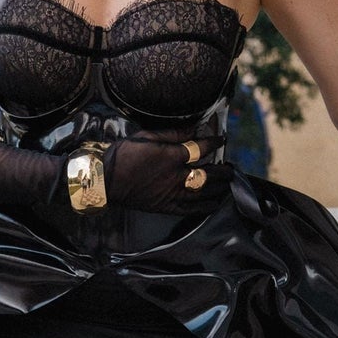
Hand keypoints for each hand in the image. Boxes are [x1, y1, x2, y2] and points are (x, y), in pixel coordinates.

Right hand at [102, 132, 229, 212]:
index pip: (201, 148)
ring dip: (219, 189)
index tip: (222, 140)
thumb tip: (193, 128)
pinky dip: (205, 207)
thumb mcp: (146, 137)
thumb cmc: (123, 155)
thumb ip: (172, 133)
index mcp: (172, 157)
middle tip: (232, 169)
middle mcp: (176, 177)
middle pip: (209, 175)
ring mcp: (172, 194)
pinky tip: (214, 204)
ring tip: (228, 186)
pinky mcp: (166, 207)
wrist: (105, 182)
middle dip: (223, 171)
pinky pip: (191, 209)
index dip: (214, 142)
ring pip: (204, 193)